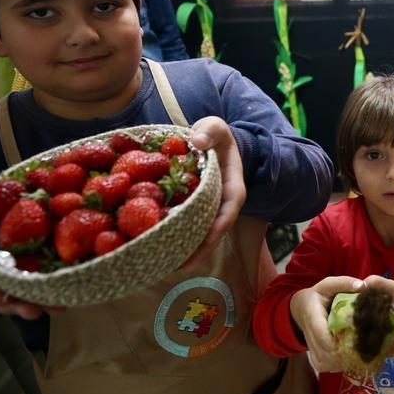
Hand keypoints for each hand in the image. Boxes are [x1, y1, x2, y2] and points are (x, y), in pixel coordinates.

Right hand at [0, 184, 59, 319]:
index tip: (0, 299)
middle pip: (6, 299)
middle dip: (20, 306)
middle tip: (34, 311)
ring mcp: (17, 275)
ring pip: (29, 295)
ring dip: (43, 303)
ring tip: (58, 308)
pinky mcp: (37, 266)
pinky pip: (47, 279)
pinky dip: (58, 286)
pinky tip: (75, 288)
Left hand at [180, 117, 245, 270]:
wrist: (212, 142)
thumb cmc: (215, 136)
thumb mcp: (215, 128)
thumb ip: (209, 131)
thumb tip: (197, 141)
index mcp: (232, 188)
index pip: (227, 211)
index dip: (217, 228)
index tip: (204, 241)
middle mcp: (222, 205)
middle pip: (214, 232)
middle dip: (199, 249)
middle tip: (180, 266)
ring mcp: (209, 210)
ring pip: (201, 235)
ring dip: (187, 251)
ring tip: (167, 265)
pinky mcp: (196, 211)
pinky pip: (189, 226)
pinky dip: (177, 238)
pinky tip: (161, 250)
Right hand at [289, 276, 363, 372]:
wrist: (299, 309)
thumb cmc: (317, 295)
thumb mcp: (328, 284)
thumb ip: (344, 283)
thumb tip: (363, 286)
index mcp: (312, 317)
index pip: (324, 337)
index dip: (341, 342)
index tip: (358, 338)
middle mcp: (309, 335)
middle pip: (328, 354)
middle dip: (347, 352)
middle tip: (365, 345)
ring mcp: (311, 349)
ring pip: (328, 363)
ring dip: (344, 360)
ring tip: (359, 350)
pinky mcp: (314, 357)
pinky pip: (327, 367)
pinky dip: (339, 364)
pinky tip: (349, 355)